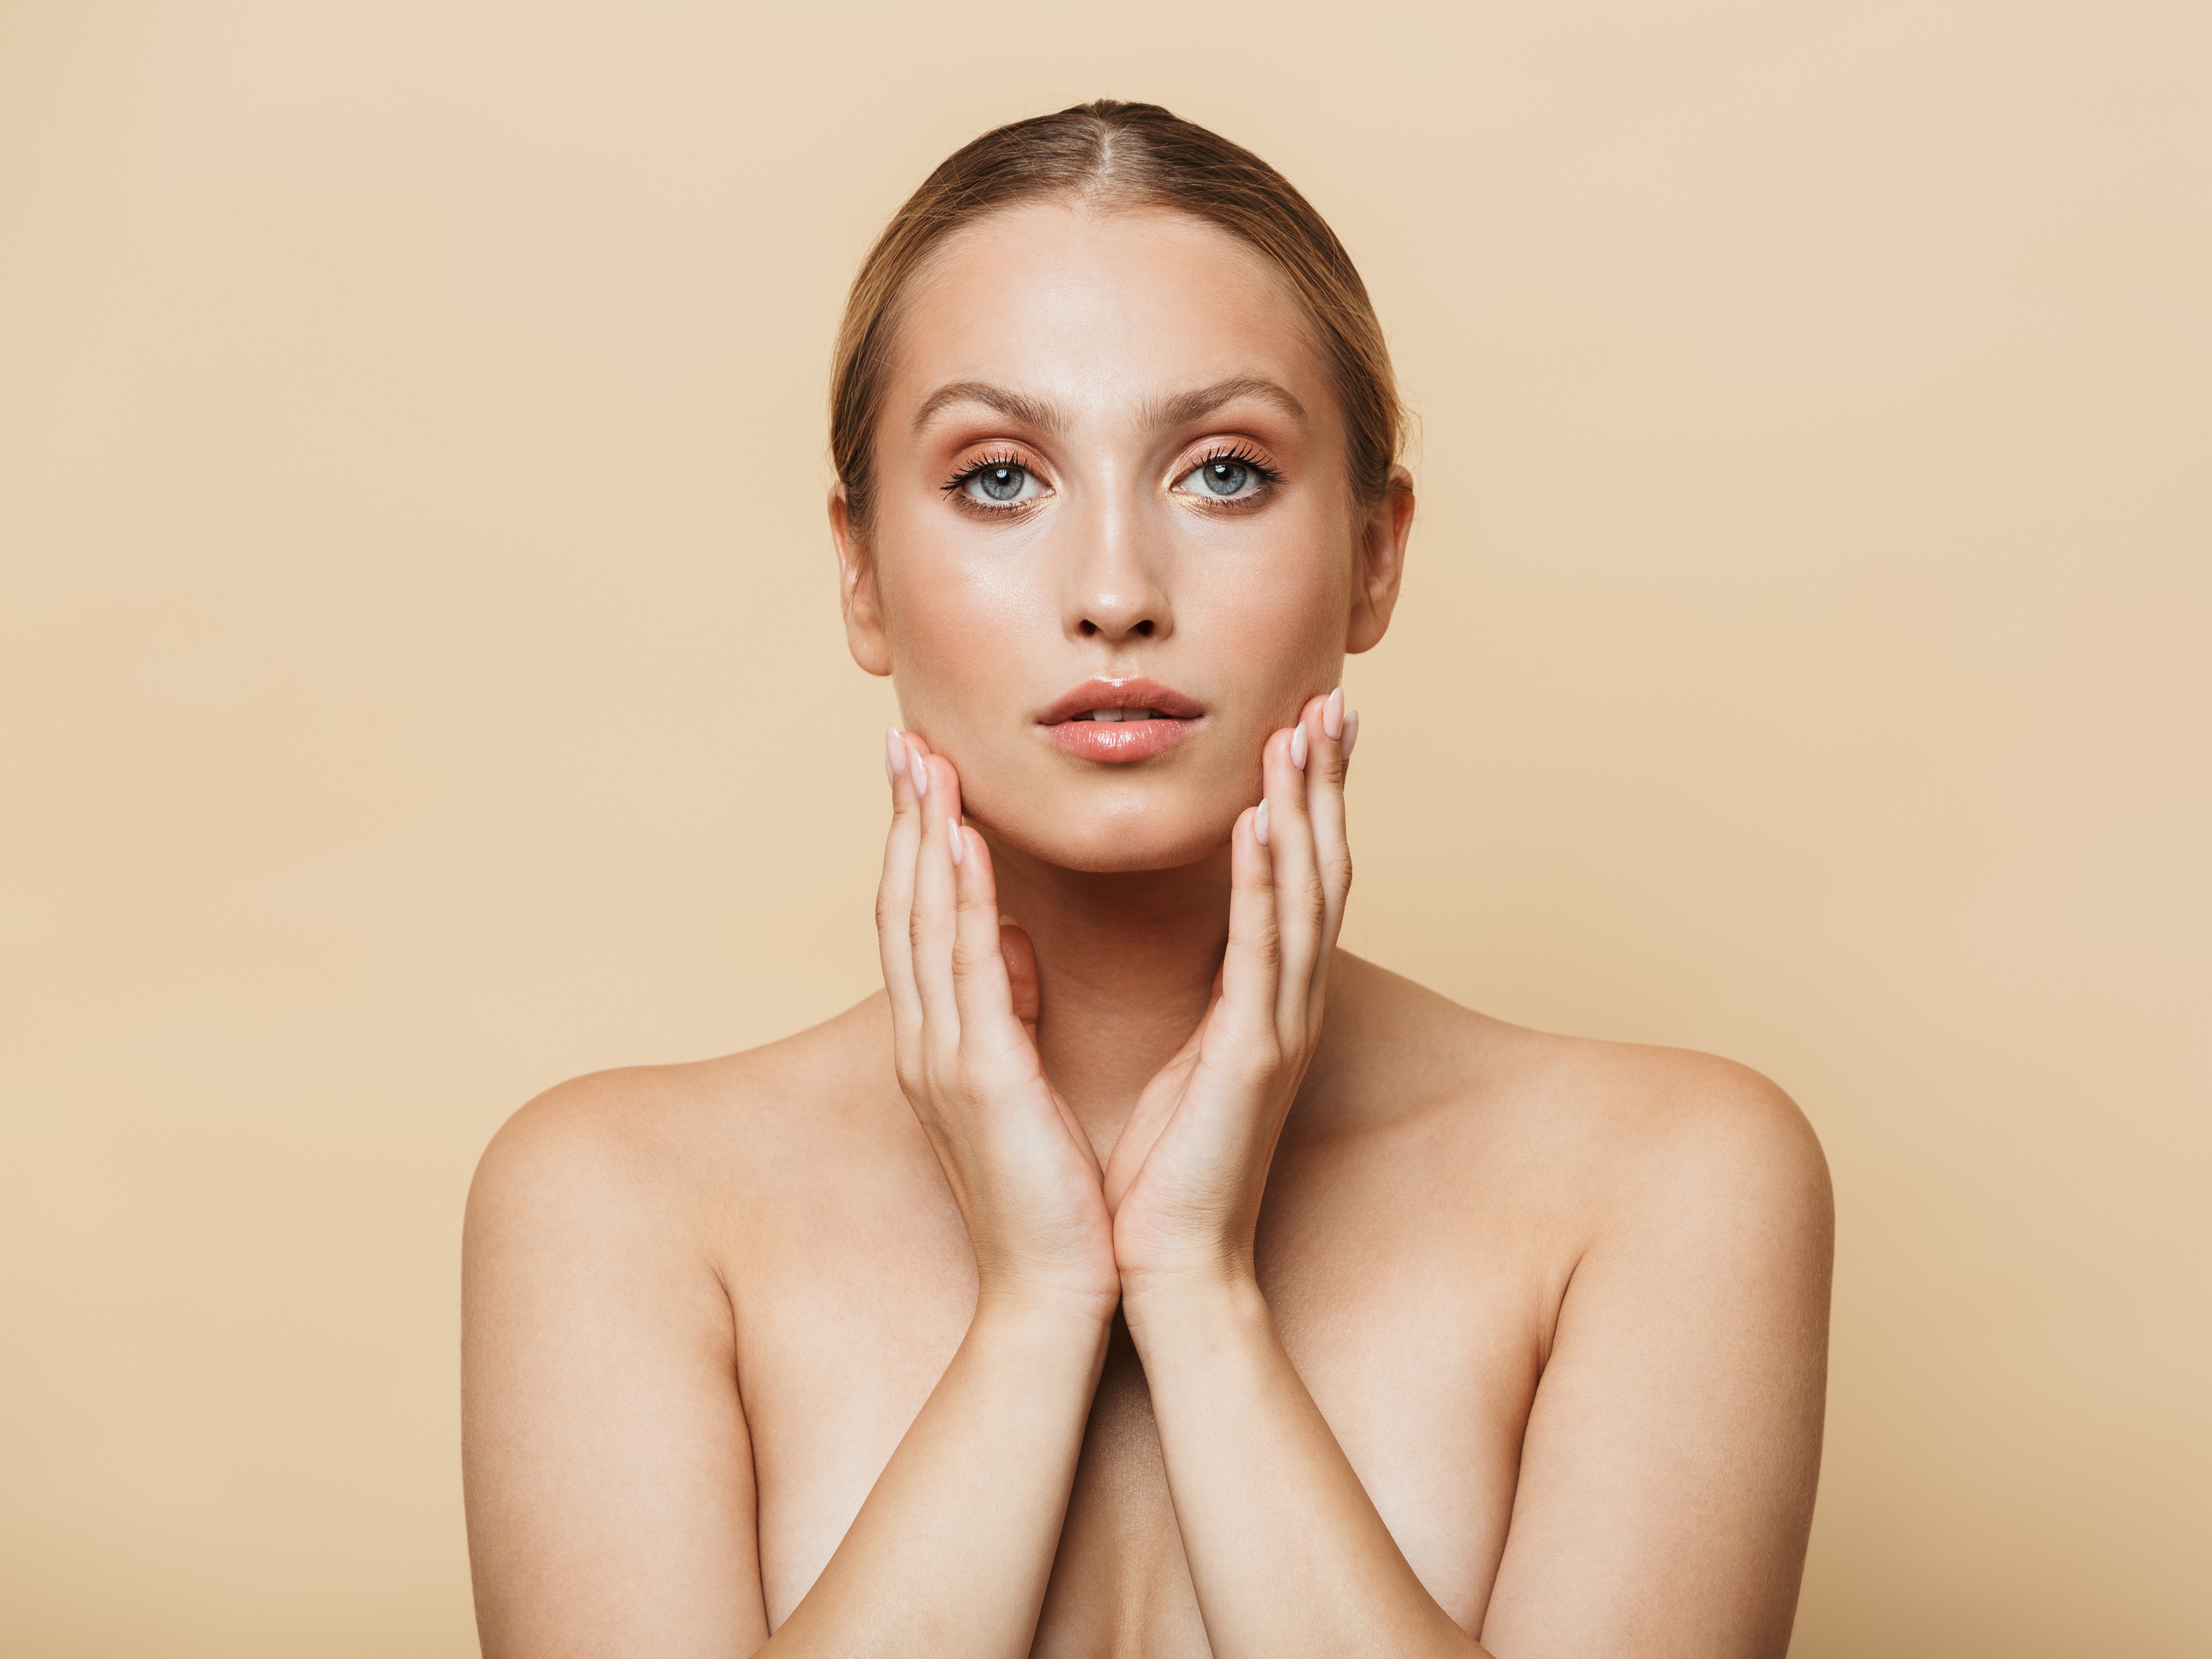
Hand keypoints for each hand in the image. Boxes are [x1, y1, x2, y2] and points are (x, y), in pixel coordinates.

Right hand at [878, 729, 1121, 1321]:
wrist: (1055, 1294)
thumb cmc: (1050, 1196)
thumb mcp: (1020, 1087)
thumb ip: (1006, 1009)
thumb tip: (1004, 942)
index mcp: (940, 1047)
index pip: (918, 926)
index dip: (914, 847)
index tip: (922, 775)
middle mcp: (926, 1044)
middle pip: (903, 909)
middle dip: (903, 821)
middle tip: (904, 740)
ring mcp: (943, 1060)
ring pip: (920, 924)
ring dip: (920, 837)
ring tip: (927, 762)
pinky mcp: (980, 1077)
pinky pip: (962, 967)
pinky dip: (958, 897)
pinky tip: (962, 841)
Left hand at [1102, 690, 1357, 1303]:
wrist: (1166, 1266)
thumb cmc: (1164, 1171)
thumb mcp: (1174, 1057)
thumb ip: (1183, 992)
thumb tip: (1171, 934)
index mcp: (1263, 1004)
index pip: (1292, 882)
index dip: (1303, 803)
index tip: (1301, 728)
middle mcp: (1285, 1006)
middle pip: (1319, 869)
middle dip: (1325, 783)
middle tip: (1331, 700)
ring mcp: (1278, 1029)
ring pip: (1307, 896)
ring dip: (1308, 806)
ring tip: (1307, 730)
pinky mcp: (1255, 1057)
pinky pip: (1267, 954)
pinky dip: (1271, 883)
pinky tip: (1265, 822)